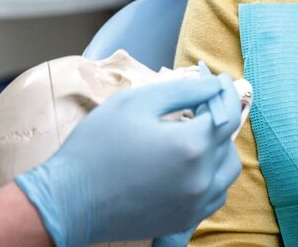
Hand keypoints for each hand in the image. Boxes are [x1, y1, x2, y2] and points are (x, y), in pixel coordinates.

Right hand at [15, 71, 241, 245]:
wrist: (69, 200)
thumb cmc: (96, 147)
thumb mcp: (135, 103)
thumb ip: (182, 90)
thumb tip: (213, 84)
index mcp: (190, 146)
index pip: (226, 110)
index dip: (223, 89)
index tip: (213, 76)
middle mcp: (201, 178)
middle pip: (228, 138)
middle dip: (216, 113)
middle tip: (197, 99)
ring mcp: (195, 204)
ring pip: (227, 169)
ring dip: (218, 146)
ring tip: (194, 131)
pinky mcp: (184, 220)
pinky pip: (215, 194)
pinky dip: (212, 174)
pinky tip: (190, 162)